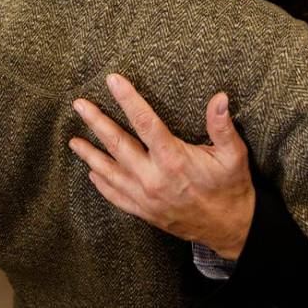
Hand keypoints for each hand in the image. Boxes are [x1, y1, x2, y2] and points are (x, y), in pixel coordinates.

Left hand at [69, 73, 255, 259]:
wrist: (229, 227)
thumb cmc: (231, 187)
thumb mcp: (233, 154)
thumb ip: (222, 126)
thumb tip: (219, 97)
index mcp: (173, 159)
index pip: (145, 121)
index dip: (128, 99)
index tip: (112, 80)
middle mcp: (153, 177)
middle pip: (118, 144)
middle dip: (97, 122)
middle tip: (80, 105)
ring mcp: (145, 197)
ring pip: (110, 171)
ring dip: (90, 154)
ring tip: (73, 141)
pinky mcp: (144, 211)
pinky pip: (116, 196)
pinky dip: (102, 183)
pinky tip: (92, 172)